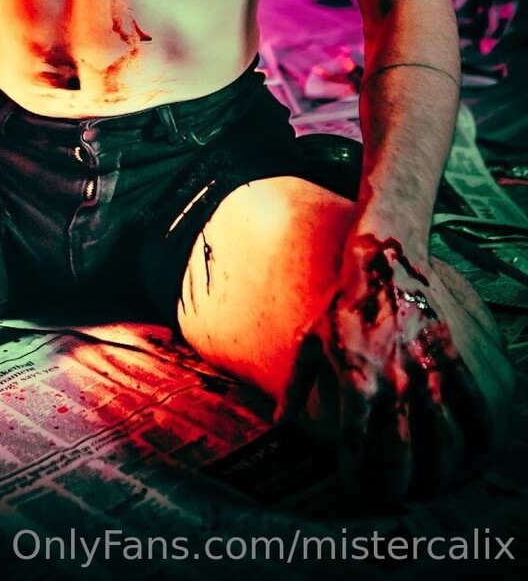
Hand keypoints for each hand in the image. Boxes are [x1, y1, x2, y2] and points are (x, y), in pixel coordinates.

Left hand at [279, 232, 505, 500]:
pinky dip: (476, 444)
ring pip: (443, 448)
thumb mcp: (309, 341)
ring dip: (437, 475)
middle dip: (397, 488)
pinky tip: (467, 454)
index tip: (355, 491)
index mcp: (356, 383)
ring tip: (427, 482)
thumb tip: (279, 423)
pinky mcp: (456, 362)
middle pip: (402, 462)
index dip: (356, 482)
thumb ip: (295, 386)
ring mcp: (429, 375)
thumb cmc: (341, 303)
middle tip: (393, 495)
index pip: (356, 453)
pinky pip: (476, 416)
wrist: (384, 260)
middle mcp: (394, 385)